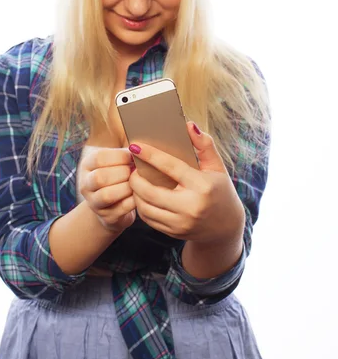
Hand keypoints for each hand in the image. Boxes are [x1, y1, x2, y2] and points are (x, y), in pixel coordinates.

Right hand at [77, 145, 136, 233]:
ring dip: (127, 187)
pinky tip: (139, 194)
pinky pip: (122, 208)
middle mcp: (86, 185)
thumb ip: (124, 154)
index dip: (119, 156)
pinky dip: (134, 200)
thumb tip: (139, 147)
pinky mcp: (107, 217)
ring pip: (108, 195)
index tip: (133, 157)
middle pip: (100, 177)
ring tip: (137, 183)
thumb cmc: (119, 178)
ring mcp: (94, 203)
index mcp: (87, 166)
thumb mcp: (116, 163)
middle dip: (122, 173)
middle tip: (135, 171)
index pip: (99, 158)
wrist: (113, 208)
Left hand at [128, 122, 244, 244]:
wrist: (226, 227)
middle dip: (135, 178)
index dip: (150, 155)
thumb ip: (205, 145)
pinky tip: (141, 195)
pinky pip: (149, 219)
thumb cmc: (220, 190)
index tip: (135, 146)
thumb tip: (189, 125)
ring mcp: (181, 223)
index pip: (171, 167)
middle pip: (150, 192)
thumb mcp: (217, 166)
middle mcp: (191, 207)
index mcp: (202, 186)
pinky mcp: (174, 233)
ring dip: (135, 193)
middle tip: (132, 168)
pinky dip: (141, 206)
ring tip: (135, 180)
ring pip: (145, 208)